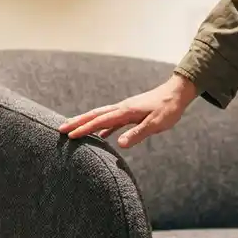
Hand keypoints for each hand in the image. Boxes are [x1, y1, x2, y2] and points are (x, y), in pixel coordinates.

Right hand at [58, 75, 197, 147]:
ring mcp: (125, 110)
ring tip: (73, 131)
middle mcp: (122, 108)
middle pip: (95, 115)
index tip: (70, 135)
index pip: (100, 121)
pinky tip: (101, 136)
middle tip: (60, 129)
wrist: (177, 93)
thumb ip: (138, 134)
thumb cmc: (168, 109)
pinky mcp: (131, 113)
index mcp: (125, 111)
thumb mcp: (155, 124)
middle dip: (77, 122)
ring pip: (101, 117)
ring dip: (87, 123)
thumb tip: (120, 144)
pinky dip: (103, 127)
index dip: (84, 129)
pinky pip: (112, 121)